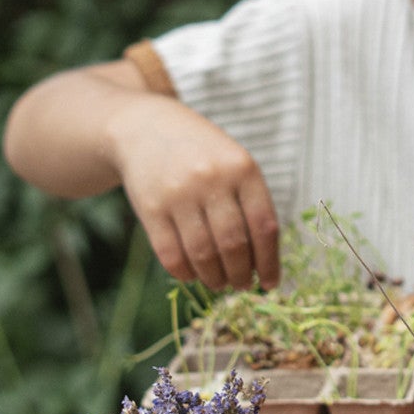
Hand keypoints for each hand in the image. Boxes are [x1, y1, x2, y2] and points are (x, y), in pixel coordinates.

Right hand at [110, 98, 280, 289]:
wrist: (144, 127)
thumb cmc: (202, 154)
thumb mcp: (234, 164)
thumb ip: (250, 204)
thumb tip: (262, 262)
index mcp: (243, 169)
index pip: (264, 226)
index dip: (269, 262)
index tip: (270, 283)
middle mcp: (212, 180)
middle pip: (234, 245)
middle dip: (241, 275)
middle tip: (242, 285)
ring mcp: (179, 193)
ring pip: (203, 254)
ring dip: (214, 278)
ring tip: (220, 284)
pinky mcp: (150, 207)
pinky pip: (170, 254)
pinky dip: (184, 273)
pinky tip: (193, 275)